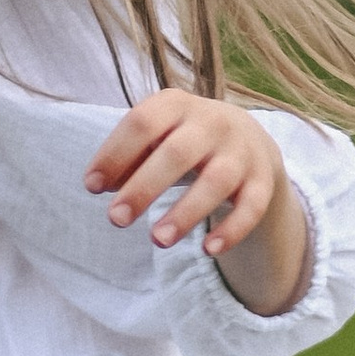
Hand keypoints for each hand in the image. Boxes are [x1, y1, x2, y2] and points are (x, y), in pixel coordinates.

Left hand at [85, 91, 308, 314]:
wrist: (247, 138)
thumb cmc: (182, 140)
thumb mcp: (154, 139)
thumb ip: (127, 158)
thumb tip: (99, 184)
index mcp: (176, 105)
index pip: (142, 122)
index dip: (114, 153)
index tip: (91, 186)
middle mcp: (213, 122)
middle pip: (177, 153)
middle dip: (144, 187)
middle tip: (115, 219)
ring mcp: (241, 151)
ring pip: (216, 181)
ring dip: (185, 213)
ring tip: (157, 241)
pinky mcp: (263, 181)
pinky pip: (251, 207)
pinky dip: (232, 229)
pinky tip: (208, 250)